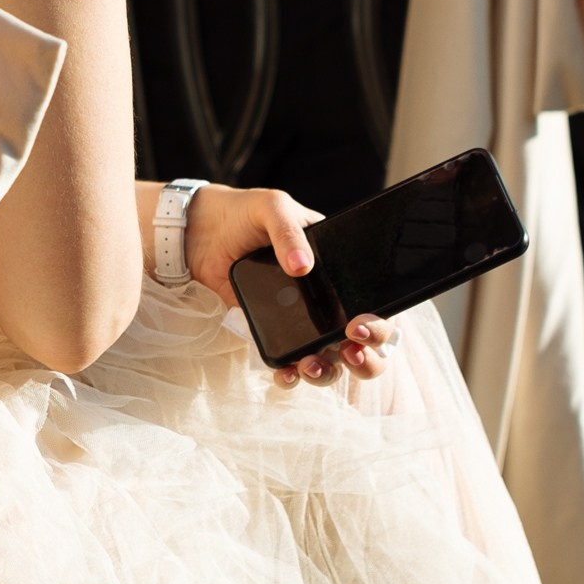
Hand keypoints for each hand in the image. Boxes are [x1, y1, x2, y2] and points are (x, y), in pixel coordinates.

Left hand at [181, 184, 398, 387]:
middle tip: (351, 351)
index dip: (380, 324)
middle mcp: (328, 301)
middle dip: (367, 358)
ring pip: (331, 361)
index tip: (361, 326)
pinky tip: (286, 372)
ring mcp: (301, 322)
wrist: (204, 231)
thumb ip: (289, 231)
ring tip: (313, 366)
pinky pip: (290, 362)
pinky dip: (291, 375)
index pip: (375, 304)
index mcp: (339, 270)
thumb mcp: (274, 208)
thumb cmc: (247, 214)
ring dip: (329, 372)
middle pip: (363, 343)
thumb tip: (300, 266)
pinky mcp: (272, 334)